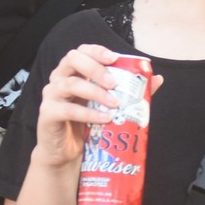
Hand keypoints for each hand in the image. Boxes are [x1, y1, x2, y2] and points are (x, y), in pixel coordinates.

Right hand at [32, 45, 125, 171]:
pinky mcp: (47, 114)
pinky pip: (67, 110)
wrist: (66, 153)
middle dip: (96, 69)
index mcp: (72, 71)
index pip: (81, 51)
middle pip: (72, 59)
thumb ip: (129, 91)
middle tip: (114, 84)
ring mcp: (50, 95)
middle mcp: (58, 79)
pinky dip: (88, 114)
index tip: (114, 58)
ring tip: (115, 104)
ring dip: (96, 92)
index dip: (97, 51)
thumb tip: (157, 79)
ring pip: (71, 84)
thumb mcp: (107, 105)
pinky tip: (105, 119)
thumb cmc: (85, 125)